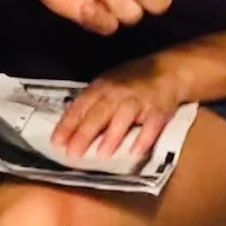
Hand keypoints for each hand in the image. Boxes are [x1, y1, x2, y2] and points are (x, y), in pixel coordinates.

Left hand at [51, 58, 182, 158]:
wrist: (168, 70)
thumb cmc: (132, 81)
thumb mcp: (108, 85)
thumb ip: (92, 104)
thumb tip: (69, 129)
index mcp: (102, 87)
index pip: (81, 107)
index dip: (68, 124)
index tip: (56, 142)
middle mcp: (118, 92)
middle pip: (99, 114)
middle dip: (85, 134)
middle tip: (73, 153)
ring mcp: (139, 100)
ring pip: (124, 118)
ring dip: (112, 136)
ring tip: (102, 155)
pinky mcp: (159, 110)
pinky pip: (151, 126)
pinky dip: (144, 138)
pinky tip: (135, 152)